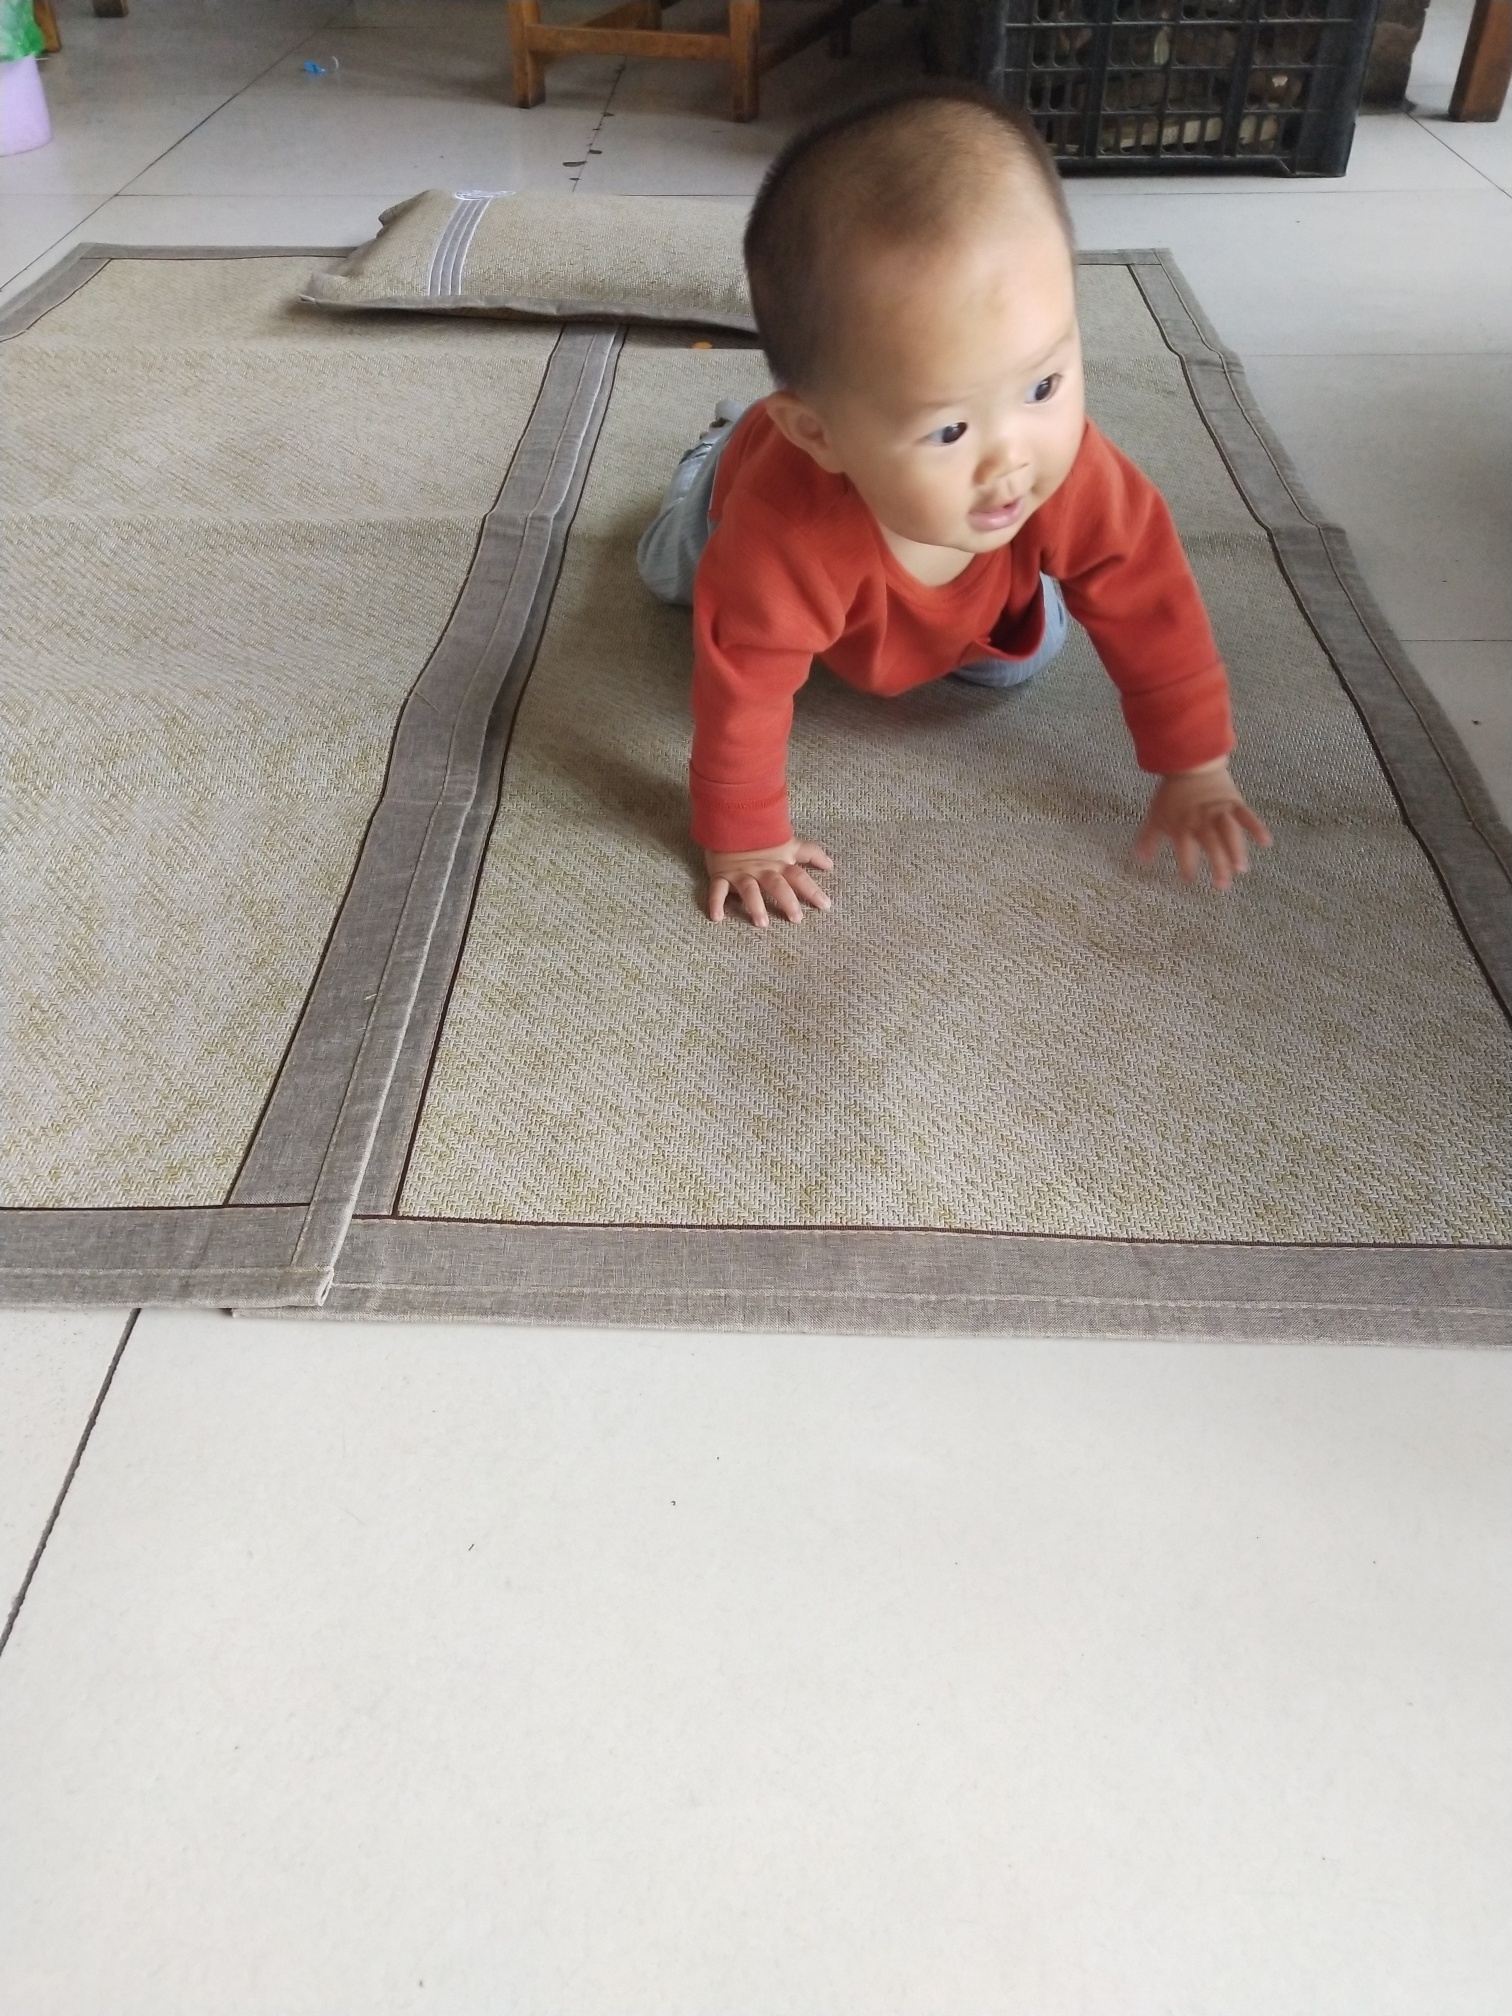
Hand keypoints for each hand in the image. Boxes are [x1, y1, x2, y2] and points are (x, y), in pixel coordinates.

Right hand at [705, 838, 833, 925]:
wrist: (731, 822)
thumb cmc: (762, 838)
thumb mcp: (788, 844)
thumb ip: (810, 854)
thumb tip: (830, 865)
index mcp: (779, 864)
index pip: (799, 877)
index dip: (812, 890)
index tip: (825, 906)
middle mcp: (762, 870)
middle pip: (777, 885)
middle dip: (787, 900)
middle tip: (796, 919)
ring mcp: (741, 874)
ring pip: (749, 889)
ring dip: (755, 905)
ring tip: (762, 923)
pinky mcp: (722, 875)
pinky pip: (717, 890)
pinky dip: (715, 903)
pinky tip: (717, 918)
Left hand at [1135, 759, 1271, 891]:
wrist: (1190, 763)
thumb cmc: (1171, 793)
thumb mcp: (1155, 815)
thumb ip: (1149, 838)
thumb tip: (1140, 860)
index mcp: (1182, 825)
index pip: (1184, 849)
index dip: (1186, 865)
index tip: (1188, 880)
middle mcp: (1201, 820)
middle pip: (1210, 844)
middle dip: (1217, 865)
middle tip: (1222, 886)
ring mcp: (1219, 811)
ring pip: (1229, 832)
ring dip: (1236, 850)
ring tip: (1241, 868)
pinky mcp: (1233, 802)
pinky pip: (1247, 815)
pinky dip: (1257, 827)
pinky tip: (1266, 842)